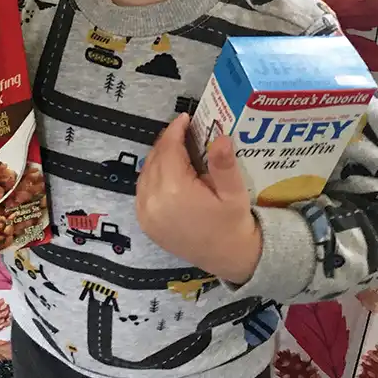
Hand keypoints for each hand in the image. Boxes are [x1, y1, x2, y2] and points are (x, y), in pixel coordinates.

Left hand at [136, 114, 261, 283]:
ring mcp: (145, 214)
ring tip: (178, 148)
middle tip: (185, 131)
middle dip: (168, 142)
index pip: (168, 149)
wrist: (229, 259)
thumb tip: (221, 136)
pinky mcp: (145, 223)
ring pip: (146, 172)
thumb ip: (224, 164)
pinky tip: (169, 171)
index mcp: (174, 191)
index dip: (176, 130)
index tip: (186, 118)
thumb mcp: (234, 192)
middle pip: (155, 158)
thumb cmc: (233, 224)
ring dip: (159, 157)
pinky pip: (143, 189)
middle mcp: (153, 201)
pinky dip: (153, 175)